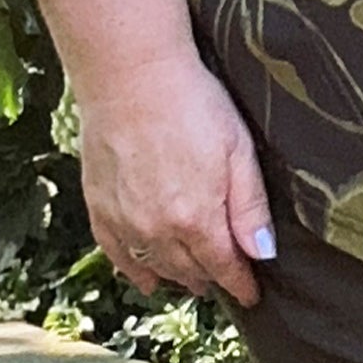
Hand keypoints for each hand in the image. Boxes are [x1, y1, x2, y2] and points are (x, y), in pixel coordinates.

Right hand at [76, 53, 273, 306]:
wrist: (128, 68)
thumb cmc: (191, 102)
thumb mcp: (239, 152)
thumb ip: (251, 208)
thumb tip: (262, 254)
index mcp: (198, 222)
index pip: (226, 270)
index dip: (242, 286)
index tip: (251, 294)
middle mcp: (159, 232)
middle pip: (191, 272)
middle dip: (211, 277)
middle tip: (221, 276)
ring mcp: (125, 222)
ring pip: (157, 268)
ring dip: (177, 276)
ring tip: (191, 278)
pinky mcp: (99, 206)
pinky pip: (117, 254)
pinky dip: (134, 269)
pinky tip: (146, 279)